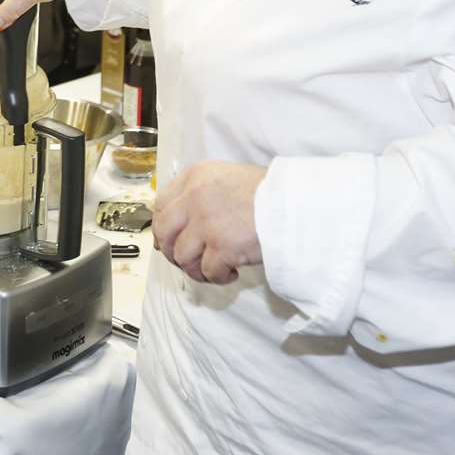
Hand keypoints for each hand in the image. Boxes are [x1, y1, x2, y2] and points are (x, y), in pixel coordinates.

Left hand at [153, 160, 266, 283]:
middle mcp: (195, 197)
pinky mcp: (221, 247)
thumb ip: (201, 193)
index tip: (169, 239)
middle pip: (164, 232)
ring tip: (214, 269)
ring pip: (182, 256)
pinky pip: (207, 272)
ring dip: (195, 268)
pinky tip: (232, 272)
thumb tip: (180, 222)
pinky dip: (217, 277)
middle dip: (172, 251)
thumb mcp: (227, 178)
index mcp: (195, 177)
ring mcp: (206, 223)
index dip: (162, 226)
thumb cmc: (268, 192)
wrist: (293, 203)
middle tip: (188, 260)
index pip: (161, 204)